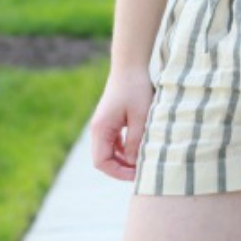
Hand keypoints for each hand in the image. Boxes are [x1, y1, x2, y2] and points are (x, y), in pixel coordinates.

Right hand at [89, 65, 155, 181]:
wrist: (130, 66)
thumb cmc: (136, 89)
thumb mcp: (140, 117)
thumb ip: (135, 142)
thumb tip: (132, 163)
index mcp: (100, 129)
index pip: (101, 163)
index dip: (118, 173)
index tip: (138, 174)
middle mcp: (97, 129)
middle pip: (102, 160)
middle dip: (121, 169)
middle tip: (142, 170)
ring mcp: (102, 126)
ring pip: (108, 153)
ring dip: (123, 160)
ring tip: (142, 161)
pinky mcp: (110, 122)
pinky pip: (112, 143)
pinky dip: (123, 150)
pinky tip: (138, 149)